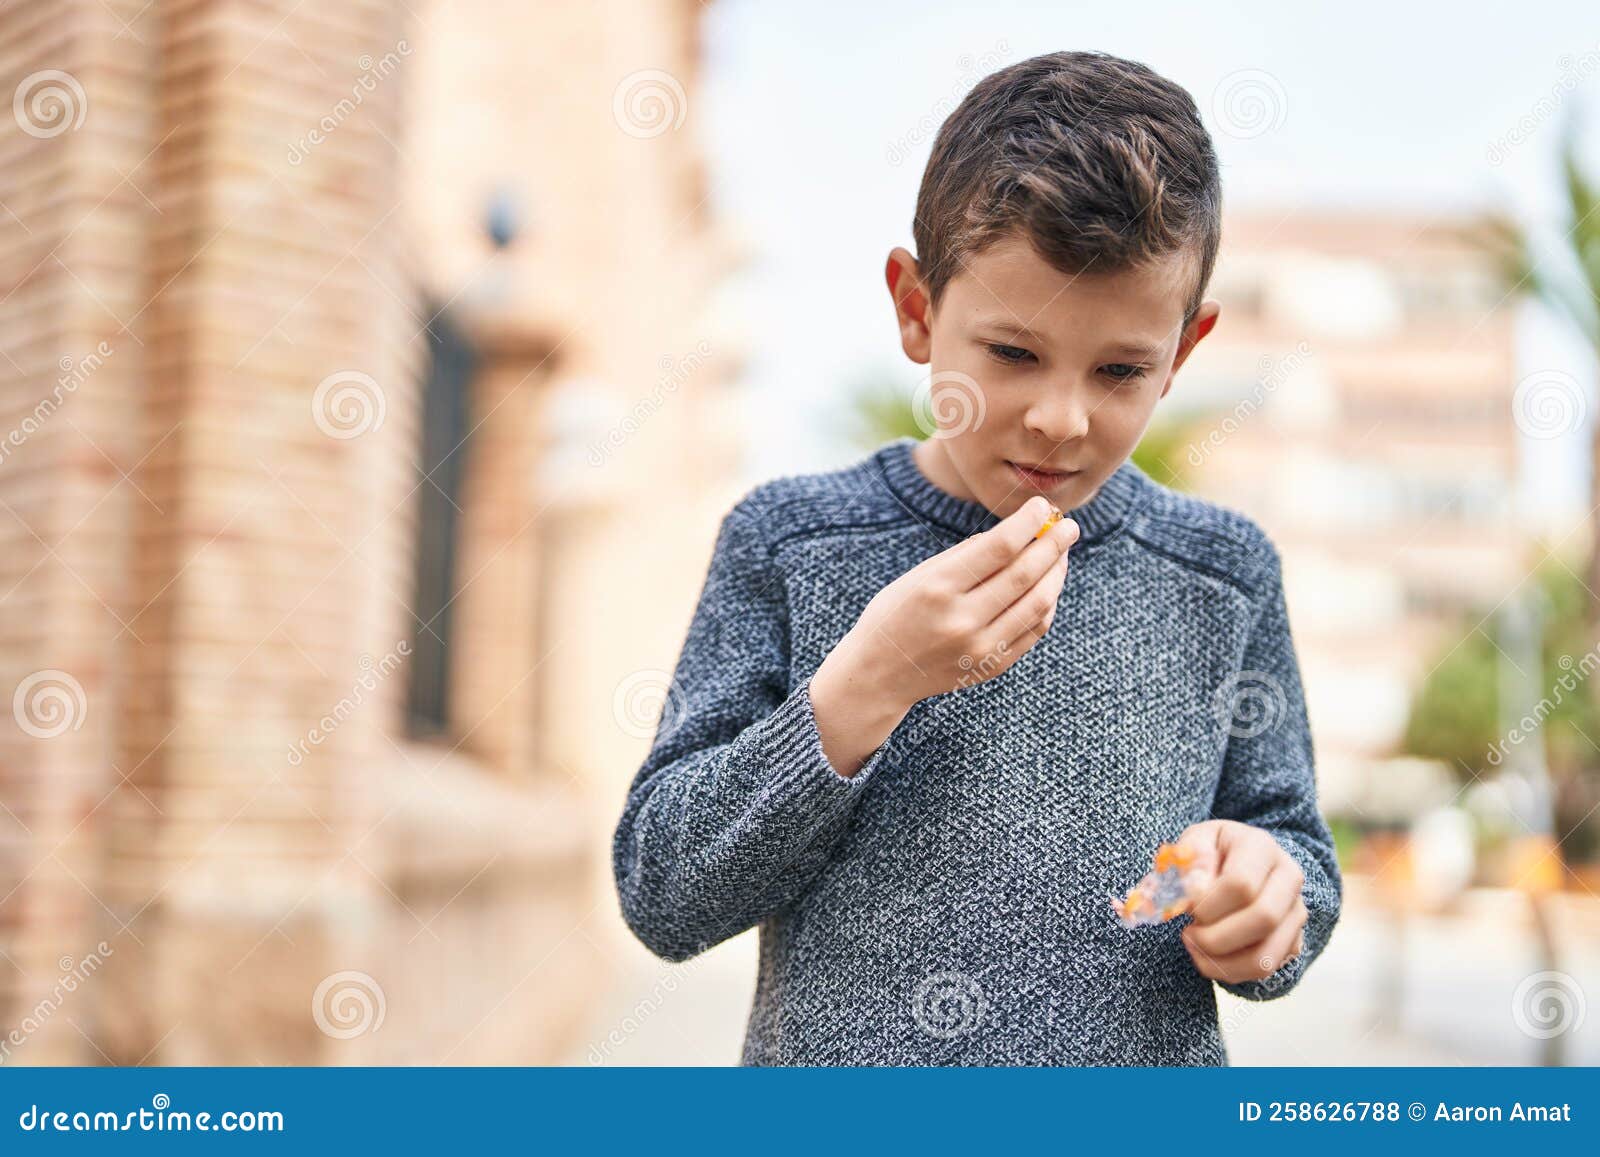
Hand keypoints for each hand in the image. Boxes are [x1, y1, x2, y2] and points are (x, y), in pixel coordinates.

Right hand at [828, 494, 1077, 712]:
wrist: (880, 674)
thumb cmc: (897, 613)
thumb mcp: (918, 576)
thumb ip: (966, 555)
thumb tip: (1016, 531)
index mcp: (937, 588)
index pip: (999, 548)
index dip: (1028, 522)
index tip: (1043, 506)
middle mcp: (961, 619)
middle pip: (1025, 574)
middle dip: (1053, 545)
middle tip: (1069, 526)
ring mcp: (980, 647)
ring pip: (1038, 604)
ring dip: (1056, 573)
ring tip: (1061, 554)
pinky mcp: (993, 666)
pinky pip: (1034, 629)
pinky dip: (1047, 603)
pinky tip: (1048, 585)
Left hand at [1175, 819, 1306, 983]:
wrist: (1241, 861)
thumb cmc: (1212, 851)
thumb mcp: (1195, 840)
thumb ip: (1191, 858)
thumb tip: (1196, 888)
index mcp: (1261, 847)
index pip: (1241, 883)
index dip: (1207, 904)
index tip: (1186, 907)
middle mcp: (1289, 878)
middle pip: (1263, 919)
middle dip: (1215, 937)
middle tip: (1188, 933)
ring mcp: (1296, 912)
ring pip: (1266, 955)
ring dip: (1221, 961)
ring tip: (1195, 947)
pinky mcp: (1293, 940)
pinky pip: (1265, 968)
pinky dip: (1230, 971)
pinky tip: (1208, 956)